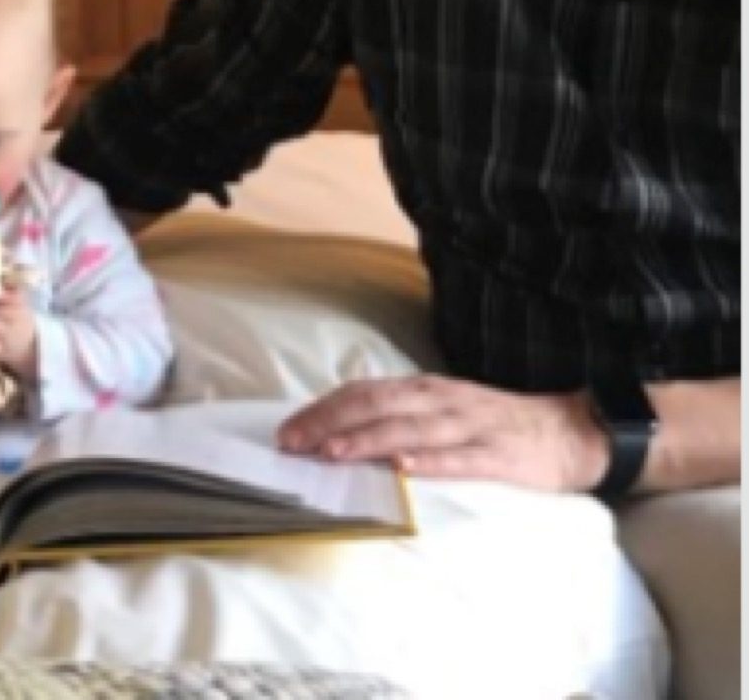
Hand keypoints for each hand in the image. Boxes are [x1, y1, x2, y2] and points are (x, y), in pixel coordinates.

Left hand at [278, 374, 609, 492]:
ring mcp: (468, 426)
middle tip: (293, 443)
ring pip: (409, 430)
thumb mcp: (442, 408)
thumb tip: (344, 426)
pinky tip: (402, 469)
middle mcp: (439, 401)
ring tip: (332, 452)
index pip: (362, 392)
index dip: (323, 409)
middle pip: (376, 406)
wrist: (570, 430)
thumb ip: (400, 414)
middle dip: (330, 422)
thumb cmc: (494, 423)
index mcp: (423, 390)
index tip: (288, 429)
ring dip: (367, 440)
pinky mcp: (497, 456)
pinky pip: (459, 459)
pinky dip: (428, 463)